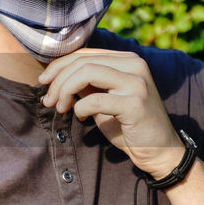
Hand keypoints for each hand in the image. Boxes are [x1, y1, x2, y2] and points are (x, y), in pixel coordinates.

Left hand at [38, 49, 184, 178]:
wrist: (160, 151)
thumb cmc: (129, 126)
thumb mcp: (104, 99)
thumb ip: (87, 84)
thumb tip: (56, 75)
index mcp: (128, 60)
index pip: (85, 53)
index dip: (59, 65)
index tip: (44, 82)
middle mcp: (135, 65)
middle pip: (83, 62)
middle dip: (58, 80)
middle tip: (48, 101)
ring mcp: (137, 83)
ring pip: (87, 73)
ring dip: (65, 91)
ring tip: (60, 108)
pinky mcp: (135, 103)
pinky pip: (95, 100)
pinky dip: (80, 109)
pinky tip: (81, 118)